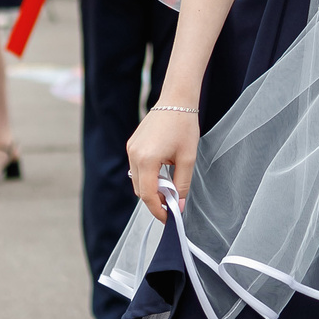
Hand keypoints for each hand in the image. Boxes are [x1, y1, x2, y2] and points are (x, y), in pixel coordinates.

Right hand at [127, 105, 200, 220]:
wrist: (176, 100)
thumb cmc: (184, 126)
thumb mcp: (188, 159)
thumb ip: (182, 185)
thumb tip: (178, 206)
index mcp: (147, 159)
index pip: (148, 195)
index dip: (158, 210)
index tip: (170, 218)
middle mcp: (134, 155)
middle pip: (140, 190)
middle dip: (155, 200)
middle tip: (173, 203)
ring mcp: (131, 149)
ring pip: (137, 180)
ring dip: (151, 188)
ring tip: (170, 187)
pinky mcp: (132, 145)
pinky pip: (137, 168)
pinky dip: (147, 176)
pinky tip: (162, 173)